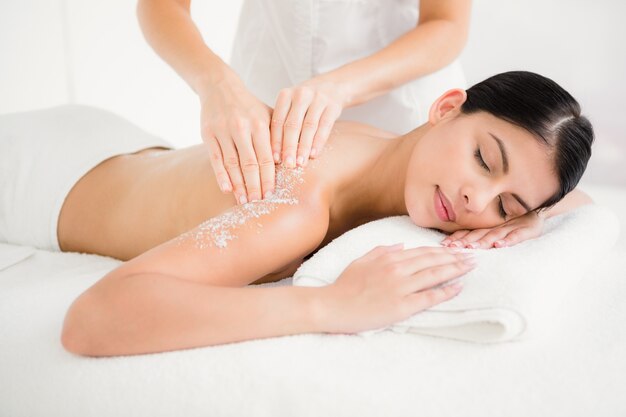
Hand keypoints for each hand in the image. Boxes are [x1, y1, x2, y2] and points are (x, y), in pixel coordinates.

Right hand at [199, 74, 274, 203]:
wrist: (220, 86)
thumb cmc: (249, 106)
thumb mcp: (267, 115)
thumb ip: (277, 136)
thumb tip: (289, 162)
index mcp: (259, 124)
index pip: (266, 158)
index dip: (268, 178)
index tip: (271, 195)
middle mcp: (241, 128)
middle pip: (249, 164)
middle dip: (255, 186)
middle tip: (259, 204)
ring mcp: (223, 131)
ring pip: (232, 163)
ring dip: (238, 185)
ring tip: (244, 201)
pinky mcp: (208, 134)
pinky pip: (215, 158)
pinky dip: (221, 175)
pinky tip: (227, 189)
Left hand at [271, 78, 345, 167]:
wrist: (331, 87)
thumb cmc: (305, 102)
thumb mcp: (291, 106)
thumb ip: (283, 124)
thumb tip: (274, 154)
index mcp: (285, 95)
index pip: (278, 121)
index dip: (275, 141)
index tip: (274, 159)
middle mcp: (301, 94)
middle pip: (292, 125)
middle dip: (289, 147)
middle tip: (287, 164)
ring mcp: (318, 98)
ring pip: (309, 126)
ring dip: (304, 147)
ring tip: (300, 163)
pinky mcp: (333, 105)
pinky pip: (325, 126)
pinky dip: (319, 141)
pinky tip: (314, 154)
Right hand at [318, 244, 472, 334]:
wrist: (332, 306)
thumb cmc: (344, 285)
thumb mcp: (361, 261)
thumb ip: (381, 250)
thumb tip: (400, 245)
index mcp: (388, 257)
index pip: (422, 252)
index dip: (441, 250)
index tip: (455, 250)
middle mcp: (398, 269)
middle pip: (433, 260)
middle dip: (455, 257)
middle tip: (472, 256)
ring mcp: (401, 287)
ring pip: (435, 275)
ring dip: (456, 270)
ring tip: (470, 267)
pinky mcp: (402, 306)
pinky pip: (429, 297)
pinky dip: (446, 291)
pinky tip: (458, 287)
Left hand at [441, 211, 545, 248]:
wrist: (544, 207)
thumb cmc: (520, 221)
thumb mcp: (502, 227)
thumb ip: (484, 234)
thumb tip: (459, 242)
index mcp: (491, 227)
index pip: (471, 232)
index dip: (458, 237)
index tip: (445, 244)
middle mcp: (499, 226)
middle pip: (479, 234)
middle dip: (465, 241)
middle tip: (453, 247)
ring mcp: (513, 227)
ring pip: (495, 235)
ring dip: (483, 242)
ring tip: (472, 247)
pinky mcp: (528, 230)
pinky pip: (517, 236)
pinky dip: (508, 240)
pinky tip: (500, 245)